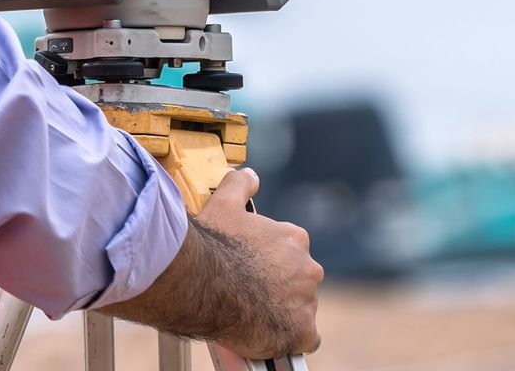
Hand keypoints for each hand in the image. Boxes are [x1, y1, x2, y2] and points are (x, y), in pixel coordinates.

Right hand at [197, 169, 322, 359]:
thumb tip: (249, 175)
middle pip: (298, 281)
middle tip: (250, 293)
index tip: (251, 268)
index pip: (290, 252)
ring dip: (283, 312)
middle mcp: (308, 268)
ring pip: (300, 309)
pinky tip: (271, 335)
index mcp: (294, 239)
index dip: (269, 262)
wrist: (207, 284)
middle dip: (280, 287)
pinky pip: (305, 339)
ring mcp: (307, 301)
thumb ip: (239, 185)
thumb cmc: (214, 246)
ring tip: (254, 315)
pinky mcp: (302, 331)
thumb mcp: (223, 204)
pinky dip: (291, 338)